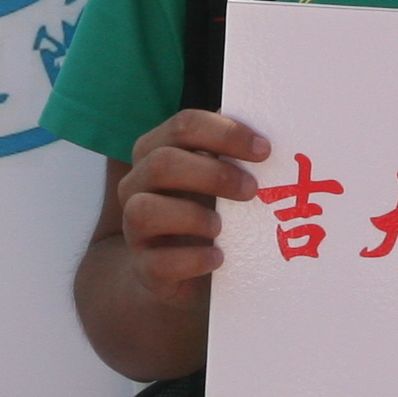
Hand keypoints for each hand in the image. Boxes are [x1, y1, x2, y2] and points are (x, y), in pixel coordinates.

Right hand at [116, 108, 271, 302]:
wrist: (176, 271)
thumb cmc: (202, 211)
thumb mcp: (213, 179)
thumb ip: (228, 154)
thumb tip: (264, 138)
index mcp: (155, 150)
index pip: (184, 126)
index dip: (226, 133)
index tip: (264, 150)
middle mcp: (136, 184)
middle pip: (163, 163)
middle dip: (214, 174)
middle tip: (251, 190)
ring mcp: (133, 227)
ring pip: (144, 210)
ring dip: (192, 216)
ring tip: (221, 228)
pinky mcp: (143, 267)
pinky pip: (157, 262)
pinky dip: (192, 259)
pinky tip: (217, 258)